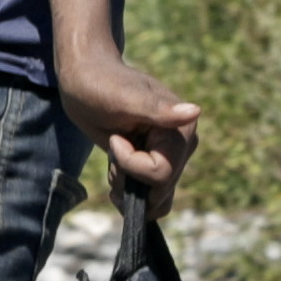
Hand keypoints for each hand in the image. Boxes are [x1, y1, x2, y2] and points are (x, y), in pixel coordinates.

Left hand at [55, 36, 203, 215]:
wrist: (86, 80)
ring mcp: (170, 157)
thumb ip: (159, 111)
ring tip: (114, 163)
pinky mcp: (156, 164)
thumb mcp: (125, 98)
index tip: (115, 140)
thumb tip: (195, 111)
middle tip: (113, 152)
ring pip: (157, 200)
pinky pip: (153, 198)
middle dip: (128, 181)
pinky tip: (117, 175)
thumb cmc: (101, 84)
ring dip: (128, 190)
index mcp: (182, 128)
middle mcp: (182, 145)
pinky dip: (131, 195)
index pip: (160, 174)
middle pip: (159, 191)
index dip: (129, 165)